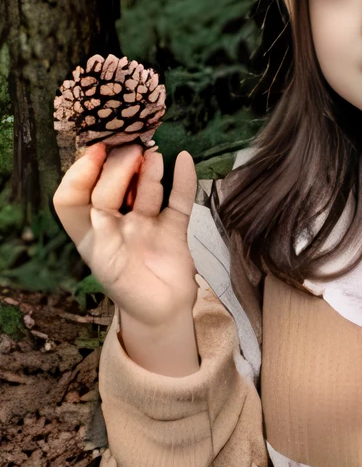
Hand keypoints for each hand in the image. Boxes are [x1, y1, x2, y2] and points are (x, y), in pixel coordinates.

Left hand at [53, 143, 199, 331]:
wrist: (162, 316)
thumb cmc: (127, 291)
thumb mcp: (105, 262)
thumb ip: (102, 232)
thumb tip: (102, 202)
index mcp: (91, 233)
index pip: (74, 197)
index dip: (79, 174)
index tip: (95, 153)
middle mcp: (116, 222)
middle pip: (111, 187)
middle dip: (119, 167)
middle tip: (132, 151)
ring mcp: (146, 222)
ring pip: (146, 189)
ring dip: (149, 170)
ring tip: (153, 155)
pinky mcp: (172, 226)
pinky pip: (178, 199)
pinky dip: (183, 180)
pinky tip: (182, 160)